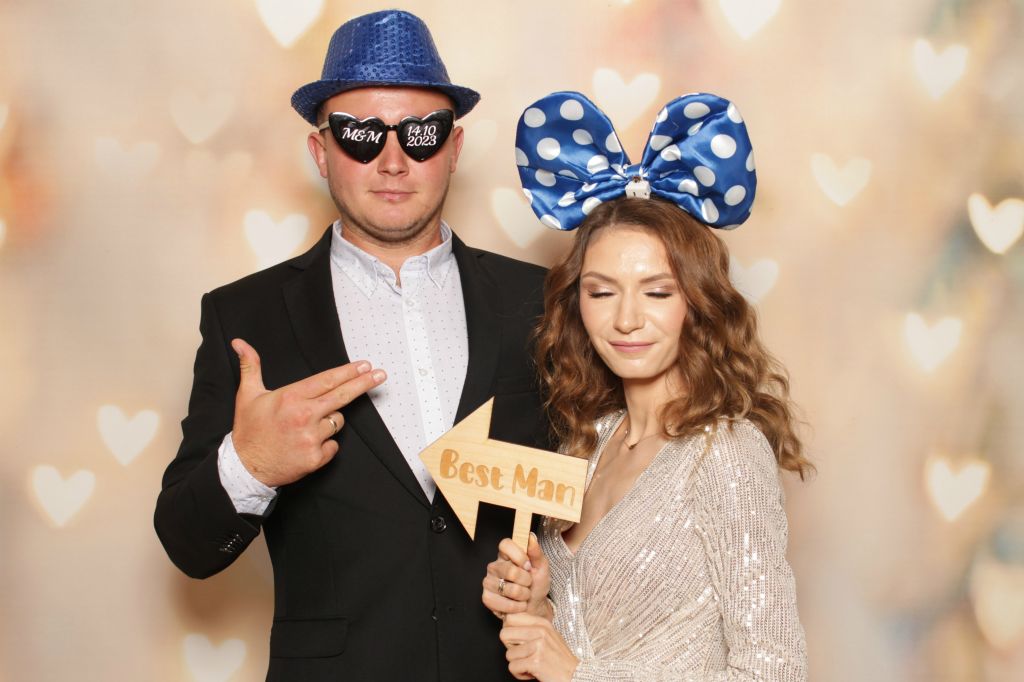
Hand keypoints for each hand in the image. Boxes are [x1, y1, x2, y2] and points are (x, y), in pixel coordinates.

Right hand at [230, 338, 385, 486]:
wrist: (245, 468)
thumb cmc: (249, 430)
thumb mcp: (247, 395)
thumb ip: (250, 366)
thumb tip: (240, 343)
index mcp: (291, 398)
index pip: (327, 380)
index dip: (349, 372)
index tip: (365, 365)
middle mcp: (304, 416)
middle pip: (342, 396)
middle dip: (364, 383)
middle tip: (380, 375)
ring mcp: (311, 438)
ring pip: (336, 422)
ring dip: (329, 421)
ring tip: (306, 426)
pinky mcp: (315, 458)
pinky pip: (333, 445)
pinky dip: (326, 444)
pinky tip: (308, 444)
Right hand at [483, 534, 551, 619]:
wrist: (534, 607)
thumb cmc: (537, 585)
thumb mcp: (541, 567)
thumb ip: (536, 552)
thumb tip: (531, 537)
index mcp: (506, 555)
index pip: (505, 544)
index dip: (518, 555)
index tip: (528, 566)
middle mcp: (495, 566)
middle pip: (509, 569)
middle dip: (525, 580)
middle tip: (529, 583)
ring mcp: (489, 582)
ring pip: (506, 588)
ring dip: (522, 595)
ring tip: (524, 595)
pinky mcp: (487, 598)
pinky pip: (500, 602)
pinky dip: (514, 607)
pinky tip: (517, 605)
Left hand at [500, 613, 577, 681]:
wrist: (576, 675)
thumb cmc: (559, 659)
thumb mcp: (548, 636)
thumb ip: (530, 628)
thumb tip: (507, 624)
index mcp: (541, 623)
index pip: (510, 617)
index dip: (510, 631)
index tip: (518, 641)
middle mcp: (540, 631)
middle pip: (504, 634)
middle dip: (510, 648)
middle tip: (523, 654)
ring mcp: (538, 646)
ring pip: (508, 654)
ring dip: (517, 664)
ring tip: (531, 664)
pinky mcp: (536, 661)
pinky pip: (513, 667)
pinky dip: (520, 674)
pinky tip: (532, 672)